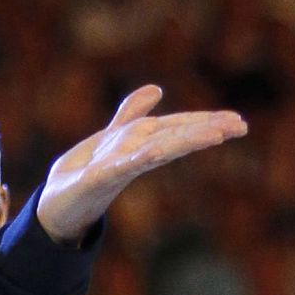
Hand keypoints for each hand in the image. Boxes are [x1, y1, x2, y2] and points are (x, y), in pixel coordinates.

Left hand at [37, 86, 246, 244]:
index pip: (176, 129)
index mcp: (139, 145)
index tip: (237, 120)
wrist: (53, 204)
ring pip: (156, 151)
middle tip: (241, 126)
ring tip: (216, 134)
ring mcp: (117, 169)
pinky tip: (156, 150)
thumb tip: (157, 89)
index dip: (204, 122)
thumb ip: (131, 115)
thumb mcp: (109, 137)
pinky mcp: (96, 179)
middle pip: (173, 139)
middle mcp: (134, 158)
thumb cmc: (83, 173)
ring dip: (184, 142)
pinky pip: (120, 167)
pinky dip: (138, 158)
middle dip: (205, 131)